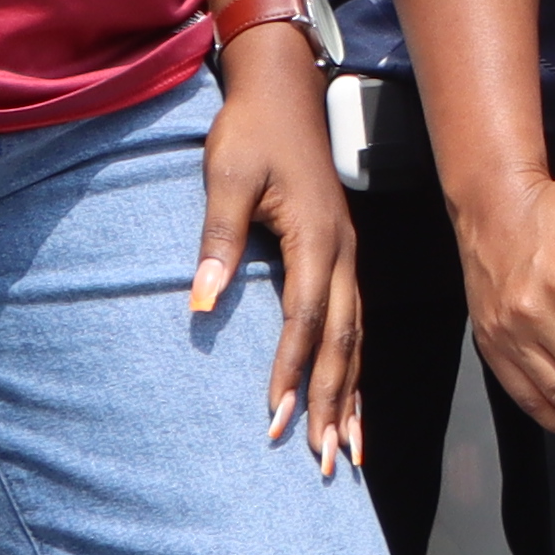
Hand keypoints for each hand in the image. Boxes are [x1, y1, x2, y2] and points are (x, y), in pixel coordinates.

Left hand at [190, 30, 360, 466]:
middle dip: (335, 405)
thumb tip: (198, 302)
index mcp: (316, 239)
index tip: (278, 418)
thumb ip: (215, 239)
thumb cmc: (250, 133)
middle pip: (343, 343)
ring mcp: (348, 260)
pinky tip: (352, 405)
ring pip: (356, 341)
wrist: (284, 94)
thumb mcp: (224, 178)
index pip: (306, 319)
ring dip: (352, 399)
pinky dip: (354, 371)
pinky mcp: (341, 262)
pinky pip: (354, 327)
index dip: (293, 372)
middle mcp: (342, 257)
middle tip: (326, 461)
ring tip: (348, 453)